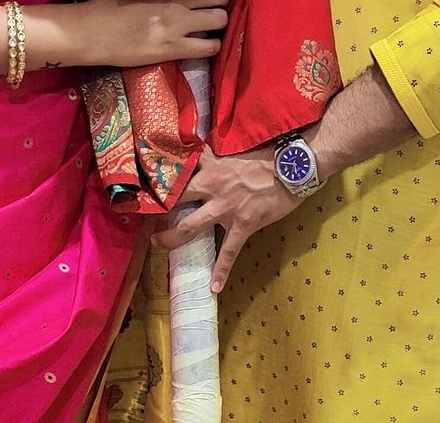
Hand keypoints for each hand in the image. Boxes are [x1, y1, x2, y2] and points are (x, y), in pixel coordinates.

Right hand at [75, 0, 229, 68]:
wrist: (92, 33)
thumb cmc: (105, 6)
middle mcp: (178, 6)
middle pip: (220, 1)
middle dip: (221, 6)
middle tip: (214, 11)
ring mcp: (177, 30)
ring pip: (219, 23)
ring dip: (218, 27)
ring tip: (209, 30)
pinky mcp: (172, 51)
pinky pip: (206, 49)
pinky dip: (209, 47)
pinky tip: (202, 46)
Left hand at [152, 143, 300, 291]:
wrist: (292, 168)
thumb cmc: (266, 157)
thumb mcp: (235, 152)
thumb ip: (217, 158)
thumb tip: (202, 156)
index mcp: (212, 167)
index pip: (181, 169)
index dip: (164, 176)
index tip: (147, 183)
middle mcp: (213, 187)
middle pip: (177, 199)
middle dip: (159, 209)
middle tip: (147, 218)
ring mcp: (226, 208)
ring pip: (191, 226)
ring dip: (172, 238)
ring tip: (159, 245)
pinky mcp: (243, 225)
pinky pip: (228, 252)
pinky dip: (221, 271)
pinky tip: (214, 287)